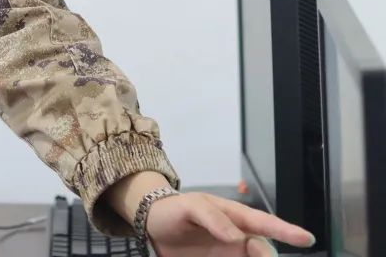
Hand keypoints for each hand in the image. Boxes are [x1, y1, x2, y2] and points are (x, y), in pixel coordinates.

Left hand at [146, 193, 315, 256]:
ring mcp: (231, 255)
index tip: (306, 238)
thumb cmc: (174, 210)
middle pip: (264, 252)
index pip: (265, 223)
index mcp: (235, 217)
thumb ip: (212, 217)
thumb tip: (236, 237)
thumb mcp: (190, 206)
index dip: (286, 231)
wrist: (151, 228)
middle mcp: (239, 239)